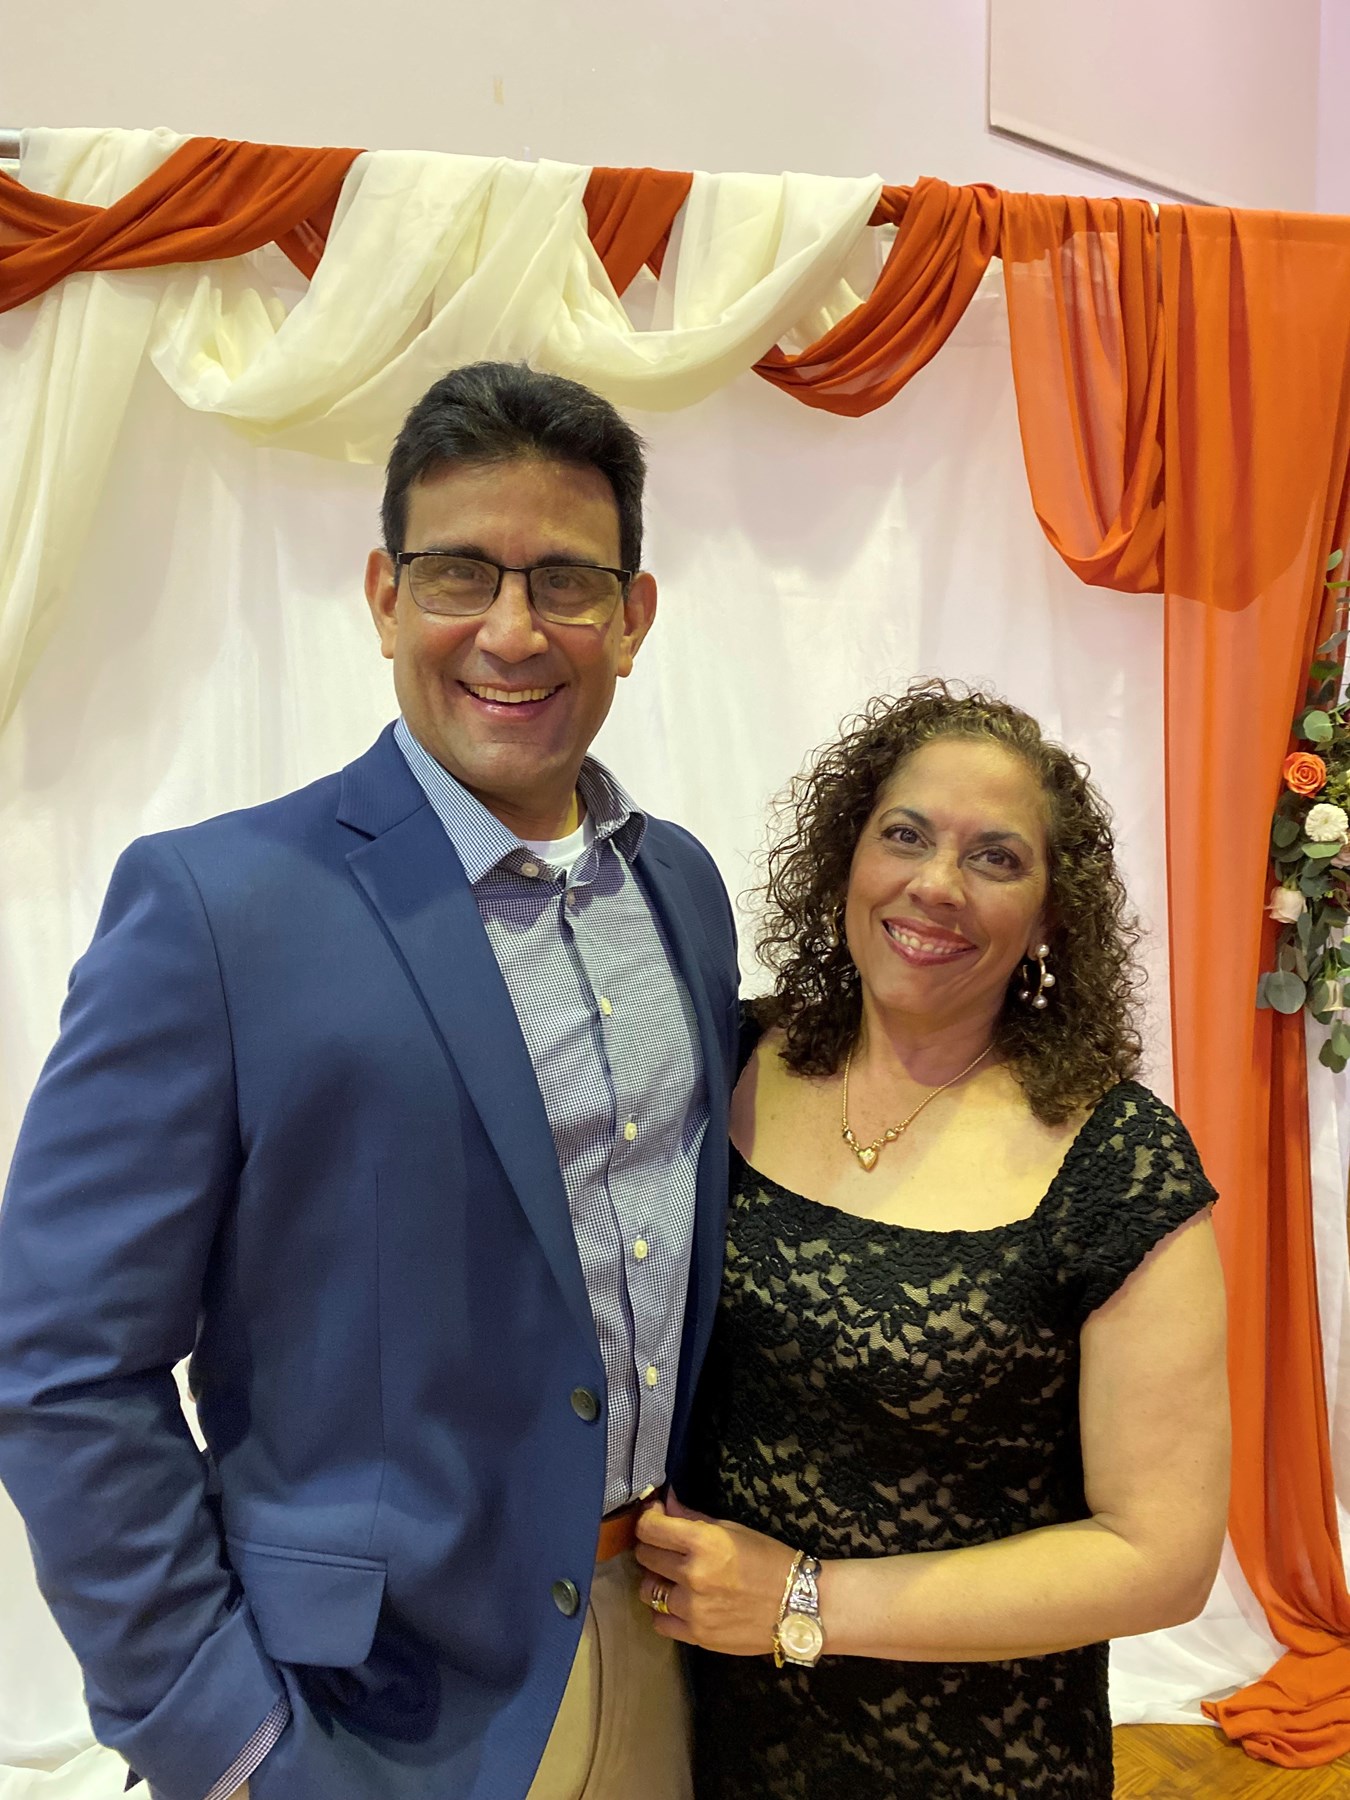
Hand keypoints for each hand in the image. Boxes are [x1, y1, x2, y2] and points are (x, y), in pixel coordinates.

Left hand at [634, 1490, 796, 1654]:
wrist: (799, 1606)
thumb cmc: (769, 1560)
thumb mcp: (733, 1530)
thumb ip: (693, 1518)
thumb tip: (666, 1502)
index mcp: (702, 1543)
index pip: (649, 1528)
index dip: (647, 1519)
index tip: (655, 1518)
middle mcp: (692, 1575)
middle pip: (644, 1557)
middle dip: (652, 1547)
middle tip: (667, 1548)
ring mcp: (692, 1609)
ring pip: (647, 1591)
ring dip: (656, 1581)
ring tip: (674, 1578)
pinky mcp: (696, 1636)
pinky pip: (660, 1622)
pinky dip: (665, 1612)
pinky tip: (682, 1604)